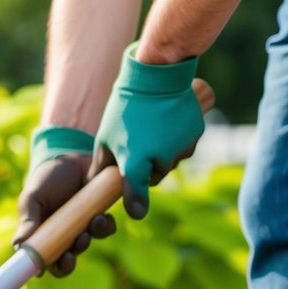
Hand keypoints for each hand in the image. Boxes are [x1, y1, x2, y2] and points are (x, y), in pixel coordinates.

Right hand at [14, 129, 117, 276]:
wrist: (72, 155)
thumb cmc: (47, 178)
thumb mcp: (33, 197)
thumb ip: (28, 220)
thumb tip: (18, 246)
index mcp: (41, 234)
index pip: (44, 260)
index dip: (51, 267)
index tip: (59, 260)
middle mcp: (60, 235)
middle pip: (66, 261)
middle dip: (72, 259)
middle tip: (77, 245)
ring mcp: (80, 227)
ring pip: (86, 244)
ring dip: (91, 237)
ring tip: (95, 221)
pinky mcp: (98, 216)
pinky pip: (105, 230)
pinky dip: (106, 226)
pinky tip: (103, 214)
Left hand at [90, 42, 204, 218]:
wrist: (156, 77)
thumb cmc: (124, 109)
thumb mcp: (104, 138)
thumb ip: (100, 167)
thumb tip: (91, 187)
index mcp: (136, 162)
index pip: (137, 197)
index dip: (136, 205)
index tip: (136, 211)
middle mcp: (162, 160)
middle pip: (154, 177)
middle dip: (146, 168)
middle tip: (137, 147)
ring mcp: (182, 148)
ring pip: (170, 162)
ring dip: (161, 154)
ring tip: (150, 130)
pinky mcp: (196, 135)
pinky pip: (184, 147)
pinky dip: (176, 141)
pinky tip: (165, 124)